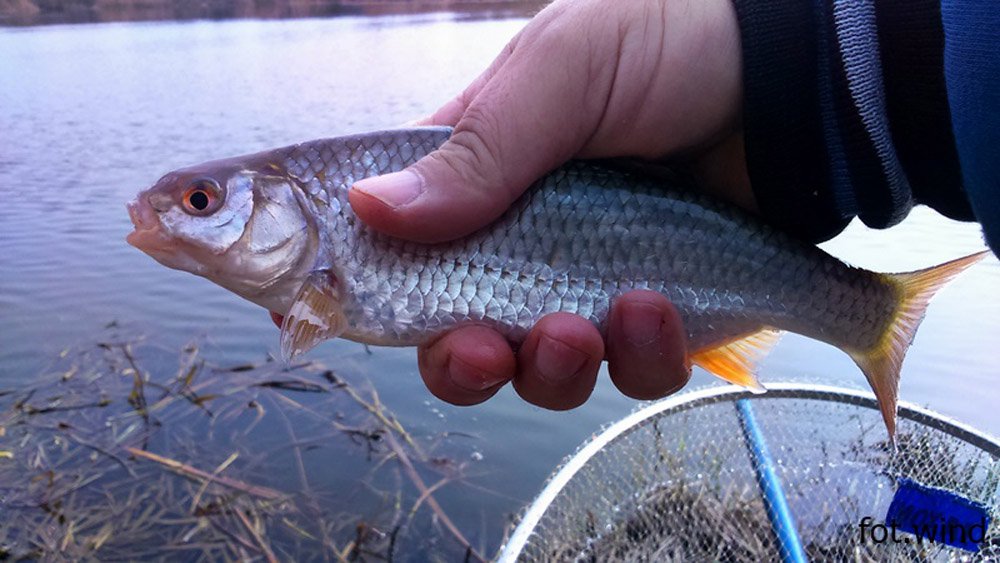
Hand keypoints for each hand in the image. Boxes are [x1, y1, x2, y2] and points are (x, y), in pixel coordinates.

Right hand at [346, 0, 751, 408]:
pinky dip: (641, 356)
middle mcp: (521, 239)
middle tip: (483, 350)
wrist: (790, 78)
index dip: (368, 289)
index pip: (393, 246)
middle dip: (464, 364)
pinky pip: (633, 371)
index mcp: (474, 175)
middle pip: (460, 338)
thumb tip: (368, 208)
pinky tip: (657, 305)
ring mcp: (588, 282)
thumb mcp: (562, 73)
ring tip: (583, 326)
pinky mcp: (656, 314)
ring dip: (553, 368)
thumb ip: (477, 149)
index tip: (362, 315)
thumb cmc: (667, 43)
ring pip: (542, 371)